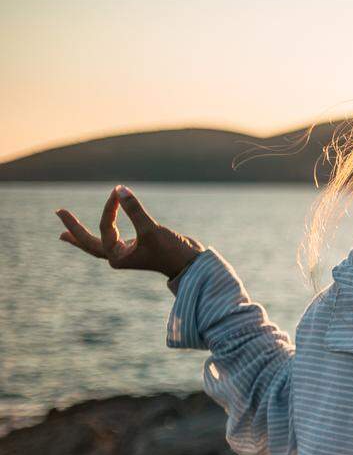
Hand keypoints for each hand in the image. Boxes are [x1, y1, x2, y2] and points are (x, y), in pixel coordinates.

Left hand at [56, 185, 204, 277]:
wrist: (192, 265)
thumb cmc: (171, 251)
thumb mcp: (152, 229)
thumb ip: (134, 210)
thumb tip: (119, 190)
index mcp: (117, 257)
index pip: (106, 227)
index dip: (110, 208)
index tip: (118, 192)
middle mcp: (118, 257)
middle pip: (88, 242)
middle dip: (73, 228)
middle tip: (58, 212)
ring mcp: (127, 254)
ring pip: (98, 244)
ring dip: (81, 238)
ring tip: (63, 235)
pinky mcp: (138, 249)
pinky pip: (113, 240)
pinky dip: (103, 235)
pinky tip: (103, 232)